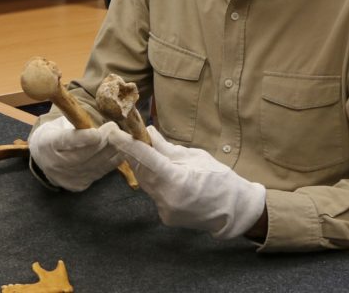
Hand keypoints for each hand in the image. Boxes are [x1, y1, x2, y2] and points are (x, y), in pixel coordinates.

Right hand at [28, 117, 122, 191]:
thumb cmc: (56, 134)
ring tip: (121, 137)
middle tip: (115, 128)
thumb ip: (76, 122)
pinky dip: (113, 161)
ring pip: (95, 164)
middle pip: (83, 155)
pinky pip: (100, 172)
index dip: (83, 139)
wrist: (43, 157)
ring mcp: (68, 177)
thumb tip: (99, 114)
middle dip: (103, 141)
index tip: (97, 133)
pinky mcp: (79, 185)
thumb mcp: (59, 124)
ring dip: (112, 150)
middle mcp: (56, 164)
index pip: (66, 142)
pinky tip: (121, 150)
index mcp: (48, 144)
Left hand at [106, 125, 265, 239]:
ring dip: (142, 165)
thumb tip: (148, 133)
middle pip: (141, 170)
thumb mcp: (196, 157)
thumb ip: (168, 148)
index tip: (113, 132)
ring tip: (143, 149)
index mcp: (177, 181)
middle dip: (133, 152)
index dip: (127, 144)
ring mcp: (165, 210)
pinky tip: (159, 171)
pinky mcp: (165, 216)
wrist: (235, 211)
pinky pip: (153, 193)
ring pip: (145, 182)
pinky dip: (153, 179)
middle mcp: (167, 198)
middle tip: (126, 135)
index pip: (145, 158)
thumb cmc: (220, 179)